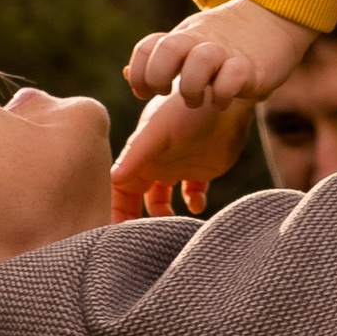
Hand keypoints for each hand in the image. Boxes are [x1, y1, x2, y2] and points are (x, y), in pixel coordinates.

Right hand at [110, 84, 259, 221]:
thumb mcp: (156, 131)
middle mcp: (155, 162)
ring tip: (173, 224)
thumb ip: (136, 154)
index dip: (117, 211)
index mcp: (139, 155)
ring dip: (163, 213)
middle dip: (136, 219)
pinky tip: (197, 204)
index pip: (120, 190)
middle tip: (144, 239)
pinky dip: (194, 201)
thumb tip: (113, 178)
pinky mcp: (201, 169)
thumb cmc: (185, 109)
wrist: (223, 96)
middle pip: (137, 198)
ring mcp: (177, 166)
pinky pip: (193, 192)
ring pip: (161, 198)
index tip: (119, 235)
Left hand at [124, 0, 316, 108]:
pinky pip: (233, 78)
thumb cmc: (226, 41)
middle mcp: (200, 41)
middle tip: (167, 92)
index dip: (139, 73)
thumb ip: (161, 59)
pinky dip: (223, 94)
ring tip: (198, 100)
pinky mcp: (252, 66)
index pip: (147, 48)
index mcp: (183, 37)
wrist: (274, 19)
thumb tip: (129, 74)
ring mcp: (226, 52)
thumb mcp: (189, 45)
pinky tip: (224, 100)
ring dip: (192, 88)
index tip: (144, 92)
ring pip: (200, 61)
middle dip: (159, 77)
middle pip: (168, 50)